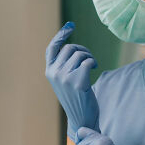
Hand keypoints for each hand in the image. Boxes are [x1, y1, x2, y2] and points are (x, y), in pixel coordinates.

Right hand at [45, 22, 99, 141]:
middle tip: (89, 59)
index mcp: (49, 71)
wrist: (81, 118)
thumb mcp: (64, 80)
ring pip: (79, 54)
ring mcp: (65, 77)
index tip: (71, 25)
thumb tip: (72, 46)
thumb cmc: (76, 97)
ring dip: (89, 57)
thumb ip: (63, 65)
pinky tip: (94, 68)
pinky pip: (87, 61)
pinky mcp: (77, 81)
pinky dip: (93, 62)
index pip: (52, 48)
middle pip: (70, 48)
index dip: (61, 35)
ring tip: (92, 65)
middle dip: (82, 49)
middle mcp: (54, 73)